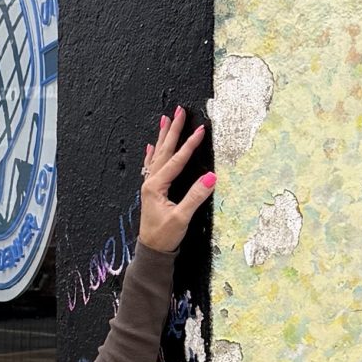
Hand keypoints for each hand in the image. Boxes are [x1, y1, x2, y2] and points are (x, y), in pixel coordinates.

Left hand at [138, 106, 213, 253]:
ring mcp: (149, 185)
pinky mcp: (151, 191)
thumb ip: (196, 196)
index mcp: (156, 186)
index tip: (200, 130)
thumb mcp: (182, 217)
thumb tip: (212, 177)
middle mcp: (150, 182)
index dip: (189, 145)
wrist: (151, 250)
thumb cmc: (165, 236)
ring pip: (157, 155)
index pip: (176, 160)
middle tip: (178, 111)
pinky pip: (151, 166)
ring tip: (165, 119)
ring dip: (162, 137)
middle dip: (172, 130)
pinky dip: (152, 153)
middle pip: (163, 151)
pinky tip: (150, 146)